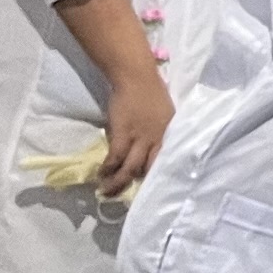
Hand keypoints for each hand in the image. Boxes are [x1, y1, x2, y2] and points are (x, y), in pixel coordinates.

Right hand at [98, 66, 173, 195]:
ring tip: (107, 191)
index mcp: (171, 134)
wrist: (136, 77)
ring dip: (118, 182)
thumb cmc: (151, 94)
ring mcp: (142, 137)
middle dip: (137, 184)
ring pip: (131, 168)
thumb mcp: (165, 116)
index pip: (168, 161)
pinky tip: (102, 174)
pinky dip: (108, 168)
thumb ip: (160, 134)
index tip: (151, 189)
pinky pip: (116, 157)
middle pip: (150, 169)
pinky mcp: (124, 133)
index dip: (158, 177)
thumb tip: (149, 151)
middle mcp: (159, 138)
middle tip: (126, 195)